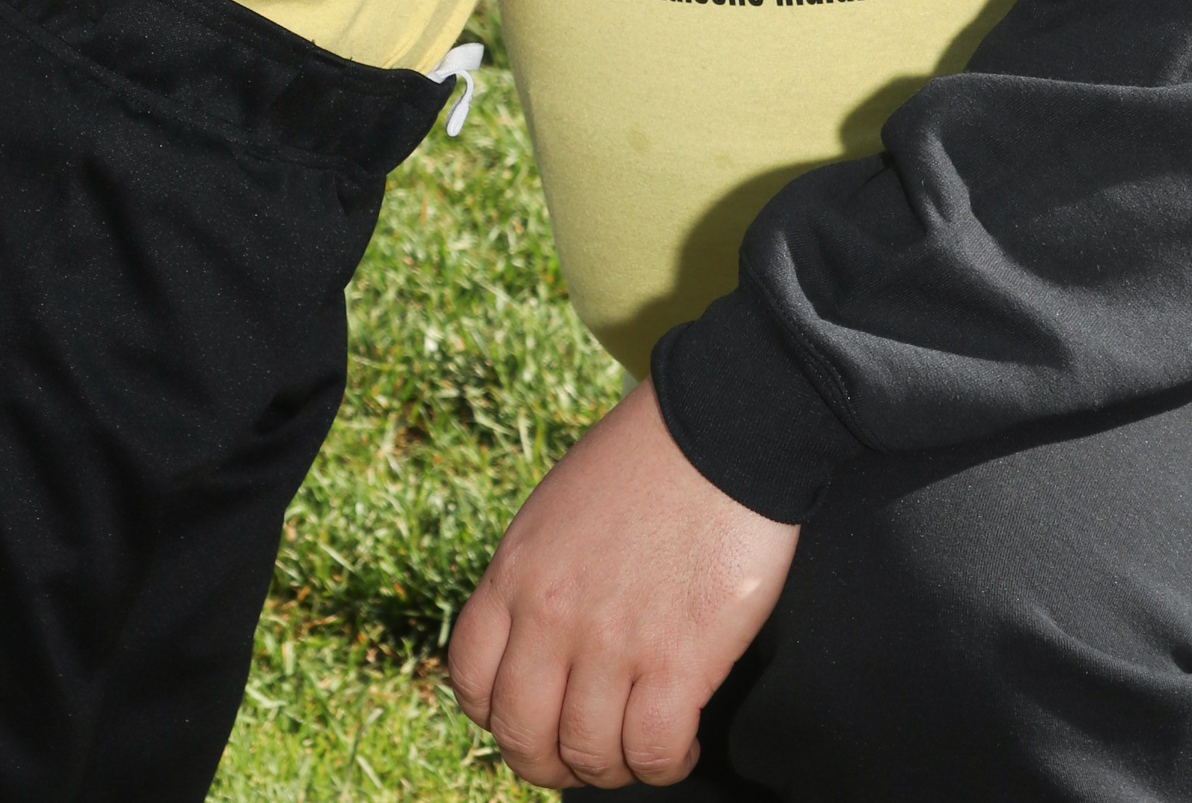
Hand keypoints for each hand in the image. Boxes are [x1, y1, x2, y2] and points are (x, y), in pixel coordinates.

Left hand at [448, 380, 798, 789]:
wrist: (720, 424)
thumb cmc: (646, 460)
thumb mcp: (556, 510)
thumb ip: (537, 577)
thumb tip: (536, 644)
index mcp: (515, 574)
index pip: (471, 683)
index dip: (499, 717)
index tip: (536, 716)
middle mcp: (551, 616)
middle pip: (522, 737)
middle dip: (550, 762)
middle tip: (586, 753)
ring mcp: (611, 641)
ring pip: (588, 756)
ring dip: (614, 768)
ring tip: (640, 747)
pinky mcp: (678, 658)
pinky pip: (651, 751)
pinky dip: (663, 764)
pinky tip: (680, 743)